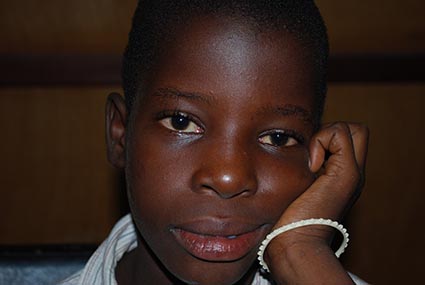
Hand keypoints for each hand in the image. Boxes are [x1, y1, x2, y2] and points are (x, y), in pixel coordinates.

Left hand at [265, 122, 368, 283]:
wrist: (294, 242)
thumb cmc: (285, 218)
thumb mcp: (294, 186)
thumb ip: (299, 169)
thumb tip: (288, 146)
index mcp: (340, 176)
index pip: (346, 138)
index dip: (326, 137)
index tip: (307, 158)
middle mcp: (352, 173)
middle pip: (355, 130)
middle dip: (330, 132)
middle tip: (312, 154)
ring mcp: (352, 173)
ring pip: (350, 128)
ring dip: (325, 137)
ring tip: (311, 163)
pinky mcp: (346, 173)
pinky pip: (340, 134)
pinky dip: (321, 142)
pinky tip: (312, 166)